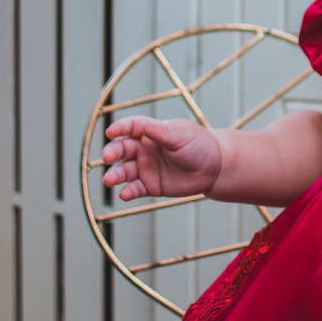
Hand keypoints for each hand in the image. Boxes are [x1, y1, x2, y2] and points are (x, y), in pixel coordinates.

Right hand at [101, 116, 222, 200]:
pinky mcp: (151, 185)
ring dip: (115, 174)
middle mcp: (145, 149)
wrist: (214, 168)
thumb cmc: (199, 145)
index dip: (120, 127)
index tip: (111, 131)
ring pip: (124, 171)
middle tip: (107, 156)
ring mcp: (146, 168)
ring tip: (109, 179)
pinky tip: (125, 194)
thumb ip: (163, 133)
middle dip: (112, 152)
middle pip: (122, 148)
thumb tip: (146, 126)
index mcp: (152, 132)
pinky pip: (135, 189)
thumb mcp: (183, 136)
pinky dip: (128, 192)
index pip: (132, 126)